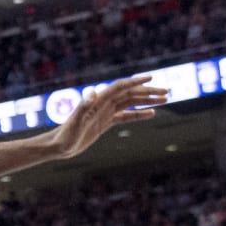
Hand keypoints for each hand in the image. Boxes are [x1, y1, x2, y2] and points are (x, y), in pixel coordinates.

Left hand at [46, 75, 168, 159]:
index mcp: (98, 102)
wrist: (58, 147)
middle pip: (130, 94)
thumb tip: (93, 93)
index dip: (135, 82)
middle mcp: (103, 104)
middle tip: (167, 92)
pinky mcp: (105, 123)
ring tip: (165, 100)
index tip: (151, 79)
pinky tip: (152, 113)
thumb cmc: (65, 135)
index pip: (120, 87)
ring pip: (131, 103)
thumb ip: (83, 107)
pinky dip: (139, 113)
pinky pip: (125, 116)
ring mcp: (105, 113)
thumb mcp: (74, 122)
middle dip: (148, 92)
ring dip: (147, 100)